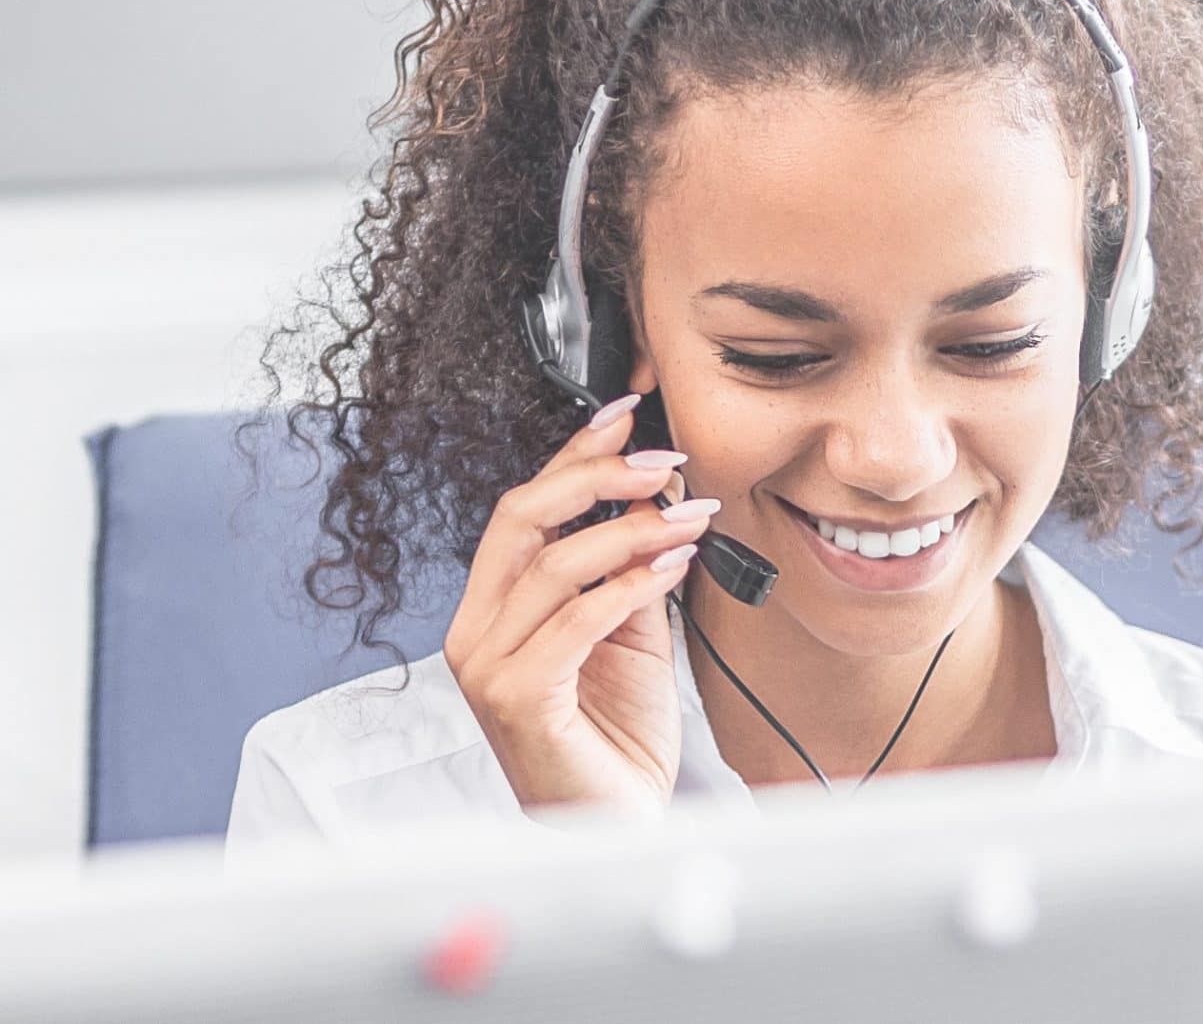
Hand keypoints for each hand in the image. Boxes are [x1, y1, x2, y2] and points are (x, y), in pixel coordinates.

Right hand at [443, 399, 718, 813]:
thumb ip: (629, 565)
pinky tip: (677, 565)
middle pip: (522, 518)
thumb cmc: (615, 732)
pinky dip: (634, 583)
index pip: (522, 510)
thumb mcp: (628, 628)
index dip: (571, 455)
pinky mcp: (517, 699)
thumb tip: (658, 490)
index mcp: (492, 610)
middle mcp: (476, 632)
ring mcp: (488, 667)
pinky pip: (579, 619)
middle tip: (665, 460)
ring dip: (635, 530)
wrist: (615, 821)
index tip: (625, 414)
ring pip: (557, 564)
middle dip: (597, 476)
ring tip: (692, 517)